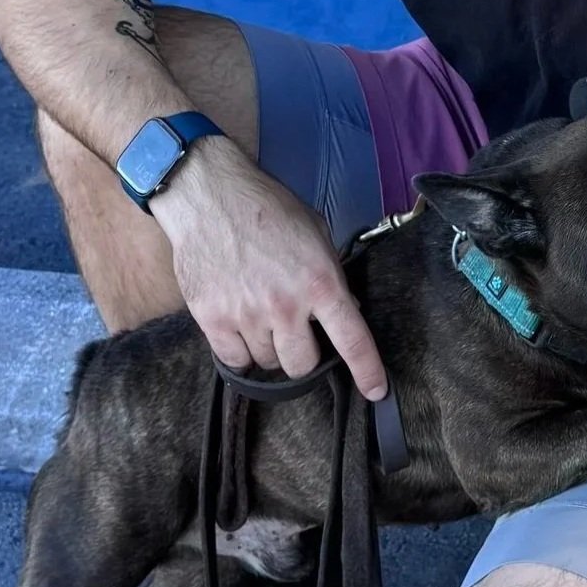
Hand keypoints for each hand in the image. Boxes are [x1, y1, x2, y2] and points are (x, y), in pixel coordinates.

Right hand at [149, 147, 388, 400]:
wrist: (211, 195)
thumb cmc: (268, 209)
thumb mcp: (316, 234)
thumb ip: (330, 275)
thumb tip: (344, 309)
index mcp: (320, 283)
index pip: (352, 341)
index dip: (367, 371)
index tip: (376, 390)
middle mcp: (286, 306)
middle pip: (302, 365)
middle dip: (303, 355)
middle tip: (296, 333)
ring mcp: (247, 316)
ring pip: (267, 362)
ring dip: (269, 348)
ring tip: (261, 317)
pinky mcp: (212, 320)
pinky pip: (235, 360)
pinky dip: (240, 351)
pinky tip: (240, 328)